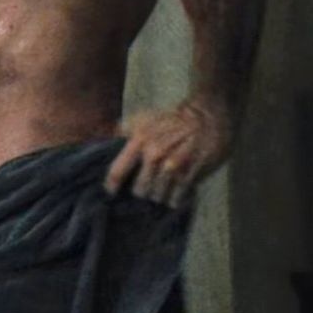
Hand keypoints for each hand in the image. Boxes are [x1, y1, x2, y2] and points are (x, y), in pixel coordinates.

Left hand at [103, 98, 232, 209]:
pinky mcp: (192, 172)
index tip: (112, 193)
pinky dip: (175, 198)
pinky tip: (175, 196)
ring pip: (158, 195)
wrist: (206, 114)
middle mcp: (154, 153)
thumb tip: (106, 141)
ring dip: (160, 197)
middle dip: (143, 193)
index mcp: (139, 140)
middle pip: (140, 190)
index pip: (117, 171)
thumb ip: (124, 130)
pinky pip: (177, 195)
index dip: (112, 187)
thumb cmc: (172, 119)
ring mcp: (174, 164)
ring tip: (161, 194)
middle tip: (146, 192)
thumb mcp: (144, 118)